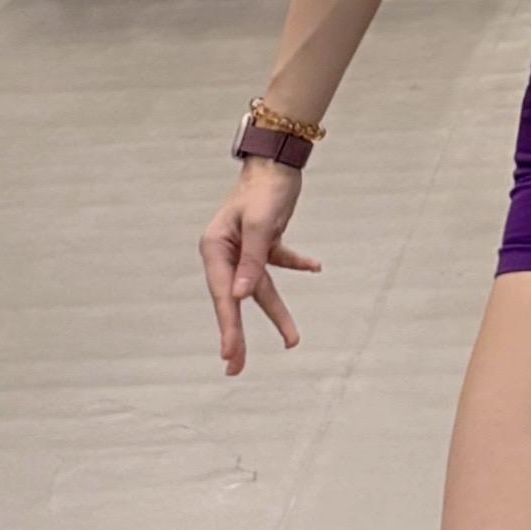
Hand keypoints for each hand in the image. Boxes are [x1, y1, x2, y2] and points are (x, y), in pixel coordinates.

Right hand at [201, 159, 320, 375]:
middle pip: (235, 300)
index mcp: (215, 248)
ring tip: (293, 341)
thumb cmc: (266, 189)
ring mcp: (244, 248)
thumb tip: (239, 296)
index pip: (223, 295)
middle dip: (239, 334)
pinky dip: (296, 265)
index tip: (230, 355)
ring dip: (277, 312)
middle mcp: (225, 252)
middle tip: (236, 369)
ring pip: (260, 289)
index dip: (227, 327)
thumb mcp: (261, 225)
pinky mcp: (262, 241)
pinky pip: (277, 263)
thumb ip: (252, 260)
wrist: (278, 160)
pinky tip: (315, 266)